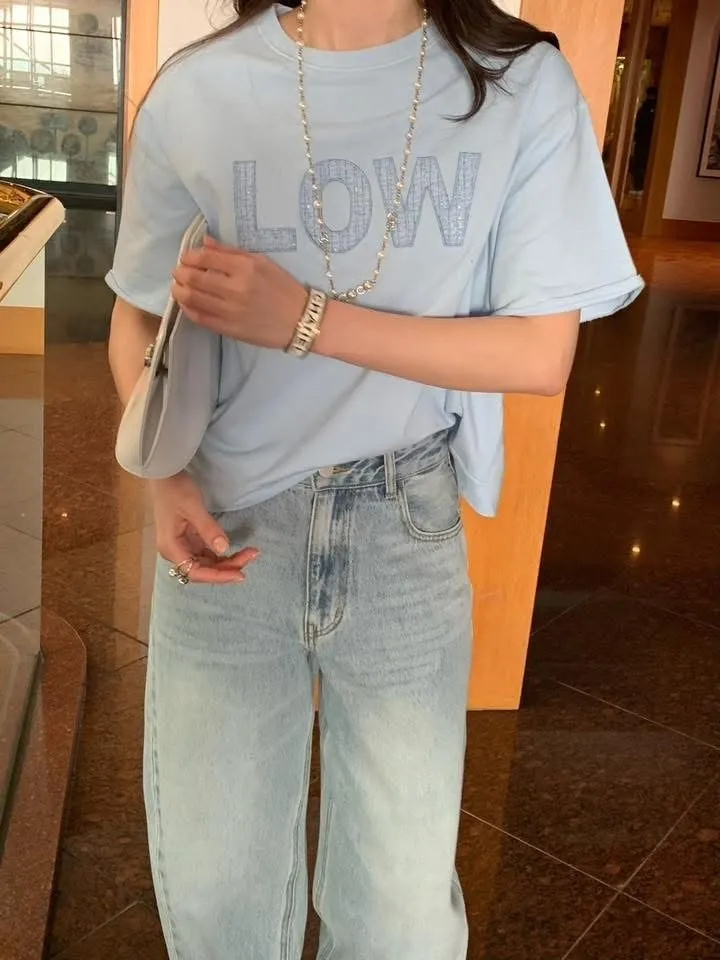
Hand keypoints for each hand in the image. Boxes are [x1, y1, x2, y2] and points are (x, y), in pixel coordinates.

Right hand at [151, 472, 258, 584]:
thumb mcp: (194, 507)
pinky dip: (222, 554)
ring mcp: (183, 546)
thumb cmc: (175, 489)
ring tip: (249, 553)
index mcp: (172, 548)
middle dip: (227, 568)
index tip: (240, 574)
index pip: (196, 572)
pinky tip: (237, 551)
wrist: (164, 475)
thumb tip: (224, 549)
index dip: (219, 576)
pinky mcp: (189, 539)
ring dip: (227, 562)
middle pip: (203, 570)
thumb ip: (209, 529)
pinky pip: (207, 553)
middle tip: (251, 556)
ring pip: (207, 563)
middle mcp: (175, 552)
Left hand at [172, 237, 306, 349]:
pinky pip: (201, 318)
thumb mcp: (262, 262)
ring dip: (180, 291)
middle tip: (179, 272)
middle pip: (195, 278)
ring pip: (193, 299)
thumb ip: (231, 252)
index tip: (187, 257)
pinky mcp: (229, 329)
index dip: (190, 256)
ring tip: (179, 287)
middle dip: (181, 273)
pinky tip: (188, 304)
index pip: (206, 257)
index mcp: (245, 268)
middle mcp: (235, 288)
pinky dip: (189, 309)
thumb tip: (205, 241)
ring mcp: (231, 311)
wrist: (301, 320)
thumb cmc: (283, 288)